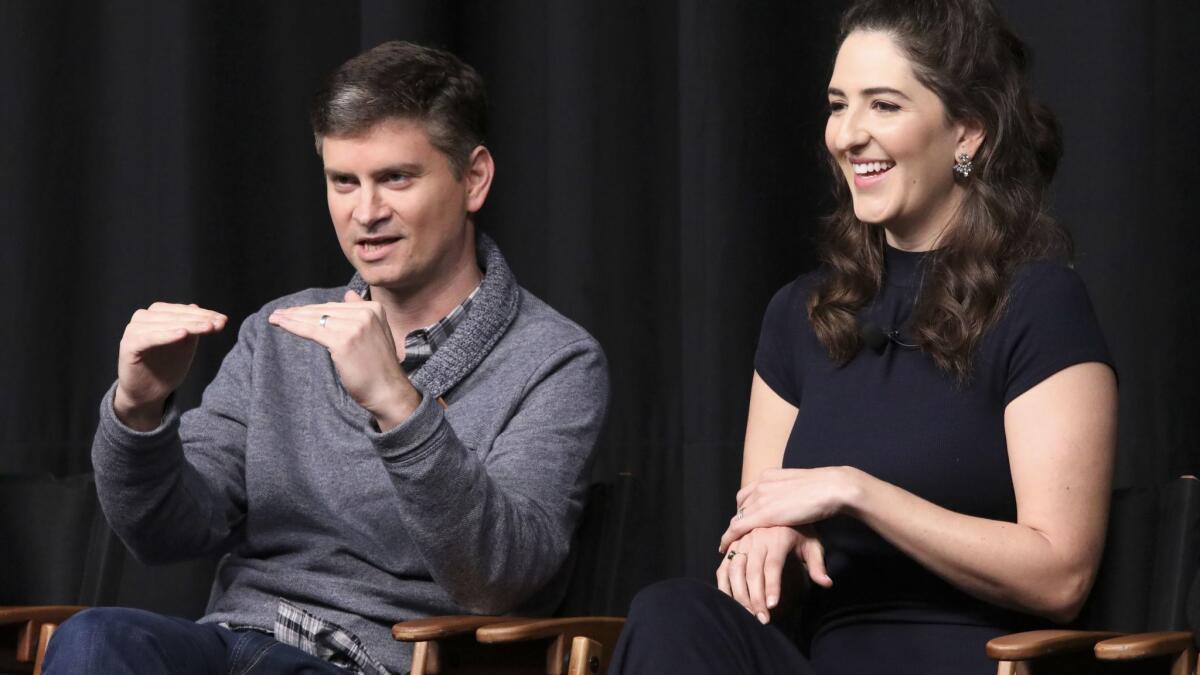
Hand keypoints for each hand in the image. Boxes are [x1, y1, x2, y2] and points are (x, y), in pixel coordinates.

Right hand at [115, 302, 227, 430]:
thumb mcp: (185, 346)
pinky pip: (149, 338)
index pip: (183, 311)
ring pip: (165, 324)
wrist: (147, 394)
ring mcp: (133, 331)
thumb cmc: (166, 368)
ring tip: (208, 328)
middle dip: (199, 319)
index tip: (224, 319)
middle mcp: (142, 319)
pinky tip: (182, 334)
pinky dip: (166, 335)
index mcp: (156, 315)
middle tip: (219, 324)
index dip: (204, 314)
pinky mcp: (128, 346)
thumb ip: (193, 328)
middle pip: (175, 316)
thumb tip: (198, 307)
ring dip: (188, 325)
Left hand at [268, 290, 419, 429]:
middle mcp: (366, 313)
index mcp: (374, 308)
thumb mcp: (376, 333)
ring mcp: (356, 327)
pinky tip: (281, 324)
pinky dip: (294, 327)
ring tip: (275, 318)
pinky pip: (312, 331)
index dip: (312, 309)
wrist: (388, 391)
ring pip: (315, 319)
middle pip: (324, 311)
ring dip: (292, 318)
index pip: (335, 306)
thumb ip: (361, 312)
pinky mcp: (343, 341)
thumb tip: (348, 294)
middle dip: (298, 312)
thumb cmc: (379, 367)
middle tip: (278, 313)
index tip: (294, 311)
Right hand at [716, 525, 831, 623]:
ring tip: (747, 613)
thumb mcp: (813, 544)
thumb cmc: (800, 529)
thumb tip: (826, 584)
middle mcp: (757, 537)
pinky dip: (724, 582)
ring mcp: (743, 540)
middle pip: (752, 571)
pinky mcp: (734, 544)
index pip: (773, 565)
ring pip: (735, 569)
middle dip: (755, 597)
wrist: (784, 505)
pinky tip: (730, 598)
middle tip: (762, 618)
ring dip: (739, 593)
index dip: (771, 586)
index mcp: (778, 537)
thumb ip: (817, 565)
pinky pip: (725, 565)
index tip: (772, 606)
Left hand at [719, 467, 859, 551]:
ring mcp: (760, 498)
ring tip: (729, 543)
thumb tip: (797, 496)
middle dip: (740, 519)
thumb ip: (793, 492)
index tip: (745, 518)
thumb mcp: (803, 486)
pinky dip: (729, 538)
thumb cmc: (826, 488)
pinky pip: (738, 527)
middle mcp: (761, 484)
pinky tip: (725, 547)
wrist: (831, 487)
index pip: (749, 492)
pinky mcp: (763, 515)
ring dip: (732, 530)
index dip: (746, 507)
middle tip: (740, 534)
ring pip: (738, 517)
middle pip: (742, 505)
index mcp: (770, 475)